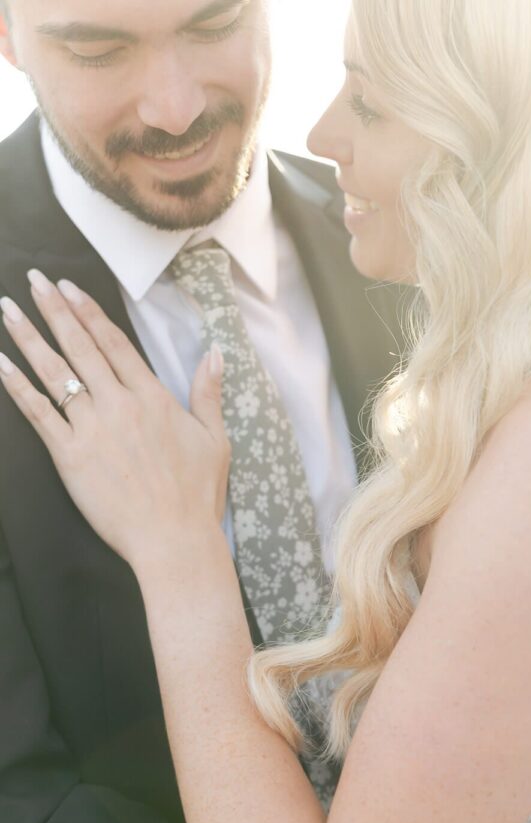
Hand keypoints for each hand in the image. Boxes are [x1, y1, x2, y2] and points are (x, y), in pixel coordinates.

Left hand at [0, 271, 230, 568]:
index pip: (114, 343)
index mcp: (152, 398)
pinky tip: (1, 364)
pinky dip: (18, 387)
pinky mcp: (70, 456)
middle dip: (55, 310)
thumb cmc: (197, 493)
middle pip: (80, 347)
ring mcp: (92, 429)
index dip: (89, 312)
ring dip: (28, 338)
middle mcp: (119, 405)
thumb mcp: (215, 439)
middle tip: (34, 280)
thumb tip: (214, 352)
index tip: (69, 288)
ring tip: (7, 309)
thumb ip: (208, 392)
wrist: (173, 539)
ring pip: (55, 373)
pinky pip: (39, 414)